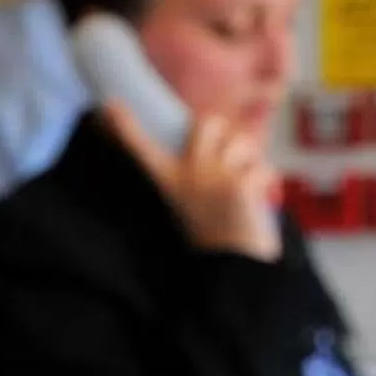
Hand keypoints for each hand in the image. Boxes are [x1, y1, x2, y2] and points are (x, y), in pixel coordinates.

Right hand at [103, 103, 281, 262]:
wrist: (234, 269)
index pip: (141, 148)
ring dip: (249, 161)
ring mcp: (214, 179)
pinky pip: (263, 168)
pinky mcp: (241, 186)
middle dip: (222, 132)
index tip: (109, 106)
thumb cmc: (215, 235)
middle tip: (225, 157)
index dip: (125, 126)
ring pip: (242, 143)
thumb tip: (209, 139)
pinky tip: (256, 204)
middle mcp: (188, 176)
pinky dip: (266, 183)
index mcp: (169, 182)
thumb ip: (194, 173)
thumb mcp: (191, 202)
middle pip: (206, 123)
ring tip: (242, 188)